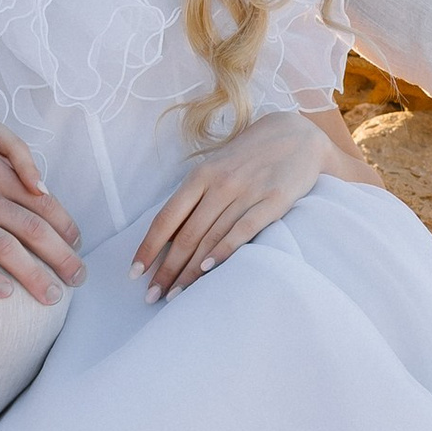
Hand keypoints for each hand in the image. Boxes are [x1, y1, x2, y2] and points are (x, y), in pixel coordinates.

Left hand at [134, 111, 328, 299]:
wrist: (297, 134)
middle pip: (187, 234)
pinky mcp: (274, 200)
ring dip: (190, 270)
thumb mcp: (217, 167)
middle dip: (167, 269)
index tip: (134, 273)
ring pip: (211, 237)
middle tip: (152, 296)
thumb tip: (168, 236)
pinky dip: (224, 251)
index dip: (149, 247)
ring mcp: (247, 192)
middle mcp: (221, 184)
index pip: (167, 218)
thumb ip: (195, 197)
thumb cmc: (250, 156)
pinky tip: (209, 269)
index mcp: (201, 175)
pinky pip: (244, 230)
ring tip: (176, 295)